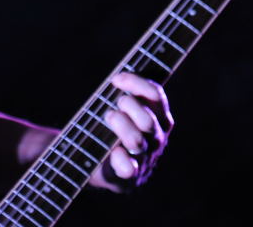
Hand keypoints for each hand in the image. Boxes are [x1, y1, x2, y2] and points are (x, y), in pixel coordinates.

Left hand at [91, 72, 172, 192]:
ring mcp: (144, 158)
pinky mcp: (130, 177)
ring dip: (121, 126)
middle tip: (114, 103)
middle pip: (148, 119)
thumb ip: (125, 89)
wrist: (94, 160)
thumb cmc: (108, 125)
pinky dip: (120, 159)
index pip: (155, 95)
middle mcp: (155, 138)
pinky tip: (113, 151)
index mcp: (158, 117)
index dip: (136, 83)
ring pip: (138, 140)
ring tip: (108, 117)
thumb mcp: (117, 104)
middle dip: (129, 106)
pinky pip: (128, 169)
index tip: (115, 79)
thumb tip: (120, 75)